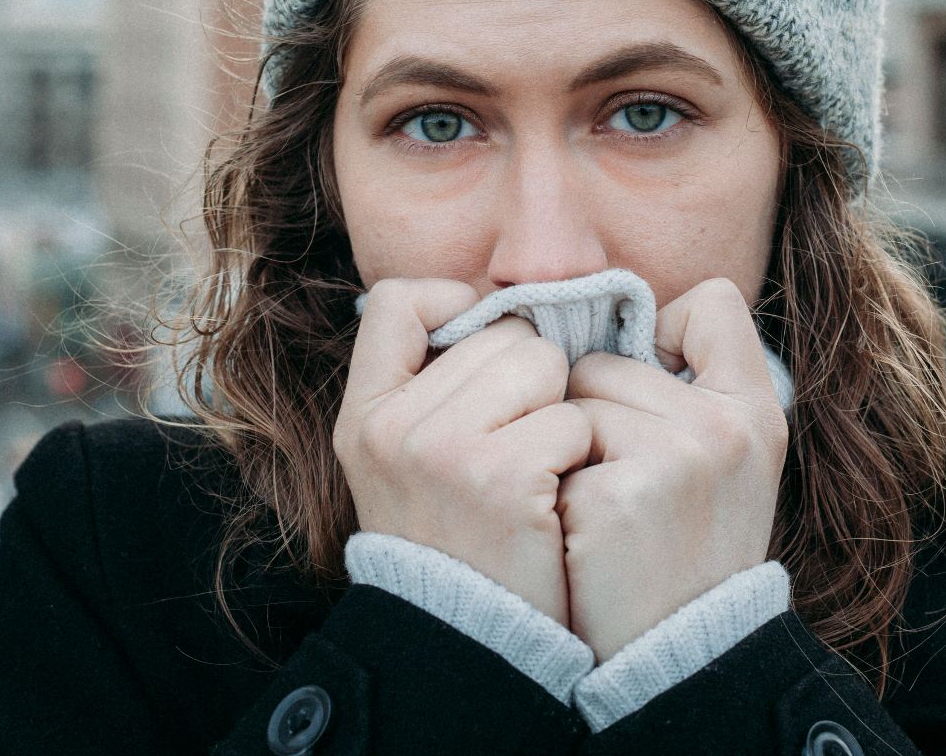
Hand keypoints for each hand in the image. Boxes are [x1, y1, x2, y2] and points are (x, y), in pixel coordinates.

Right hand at [333, 278, 593, 626]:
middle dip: (531, 379)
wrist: (473, 644)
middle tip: (520, 445)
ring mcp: (444, 449)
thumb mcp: (407, 465)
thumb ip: (434, 389)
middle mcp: (394, 426)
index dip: (455, 307)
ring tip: (538, 471)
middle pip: (502, 333)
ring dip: (561, 413)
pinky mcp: (503, 477)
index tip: (485, 352)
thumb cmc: (459, 544)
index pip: (399, 301)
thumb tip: (501, 310)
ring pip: (545, 365)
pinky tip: (556, 499)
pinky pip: (574, 419)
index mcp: (365, 415)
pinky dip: (580, 457)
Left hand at [556, 278, 788, 661]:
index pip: (711, 302)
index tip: (652, 389)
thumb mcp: (724, 460)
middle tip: (620, 482)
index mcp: (758, 408)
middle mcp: (726, 424)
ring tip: (601, 510)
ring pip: (570, 400)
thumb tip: (611, 317)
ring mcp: (677, 456)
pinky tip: (583, 535)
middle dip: (592, 411)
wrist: (677, 655)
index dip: (664, 333)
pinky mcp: (621, 493)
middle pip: (607, 357)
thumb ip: (691, 386)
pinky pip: (550, 446)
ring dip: (565, 449)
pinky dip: (552, 489)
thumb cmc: (685, 548)